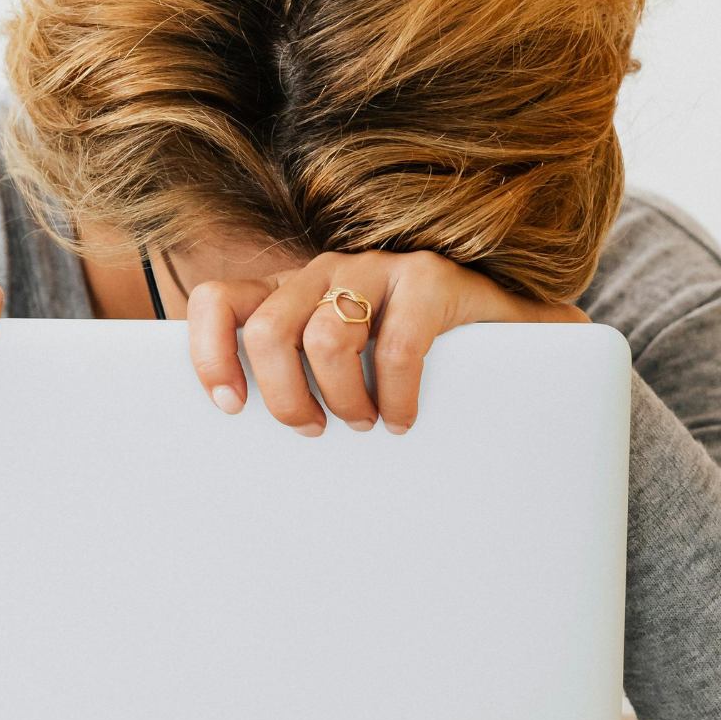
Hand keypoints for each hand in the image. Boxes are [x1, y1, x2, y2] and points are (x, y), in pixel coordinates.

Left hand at [185, 250, 587, 435]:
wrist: (511, 333)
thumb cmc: (411, 362)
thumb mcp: (343, 366)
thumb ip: (299, 381)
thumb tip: (243, 451)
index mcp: (291, 292)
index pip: (219, 301)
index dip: (209, 353)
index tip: (229, 406)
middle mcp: (325, 272)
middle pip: (267, 330)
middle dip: (284, 396)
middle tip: (311, 430)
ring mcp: (378, 268)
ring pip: (325, 337)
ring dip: (342, 399)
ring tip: (364, 425)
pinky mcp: (430, 278)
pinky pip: (395, 346)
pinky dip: (395, 397)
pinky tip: (403, 420)